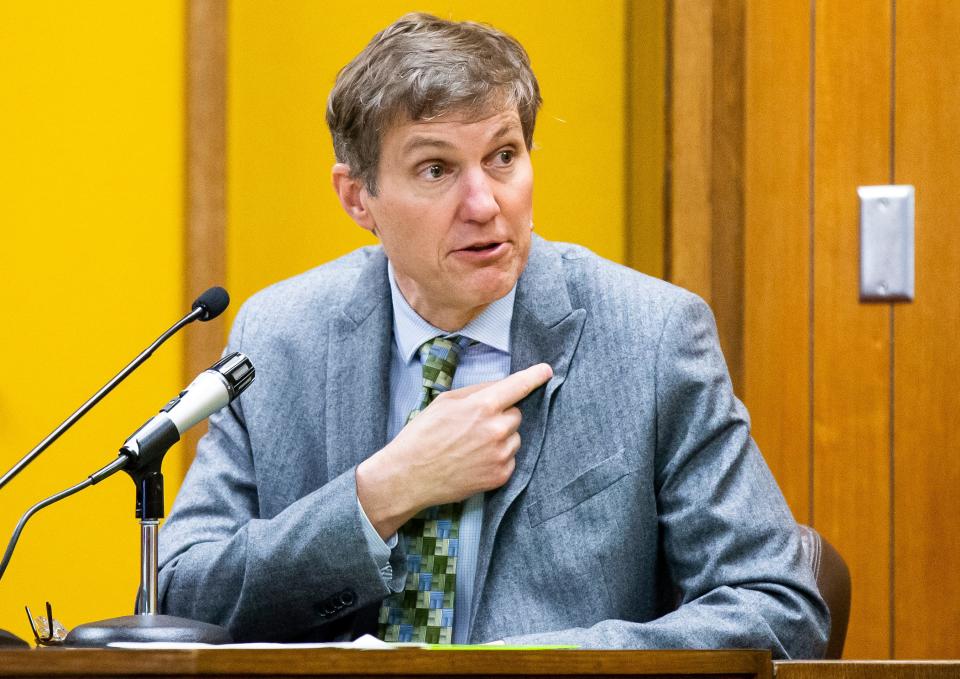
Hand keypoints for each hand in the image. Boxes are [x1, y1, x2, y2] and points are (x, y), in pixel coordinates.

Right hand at [356, 363, 552, 537]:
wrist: (409, 476)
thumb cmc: (423, 435)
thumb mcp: (445, 402)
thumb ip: (477, 391)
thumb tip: (501, 386)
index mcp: (483, 407)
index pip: (518, 386)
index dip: (534, 376)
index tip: (546, 371)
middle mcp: (497, 430)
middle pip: (516, 415)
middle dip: (502, 416)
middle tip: (476, 425)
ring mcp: (500, 456)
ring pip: (515, 438)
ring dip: (501, 438)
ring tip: (472, 445)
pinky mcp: (500, 476)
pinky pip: (510, 459)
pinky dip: (498, 458)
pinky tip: (474, 461)